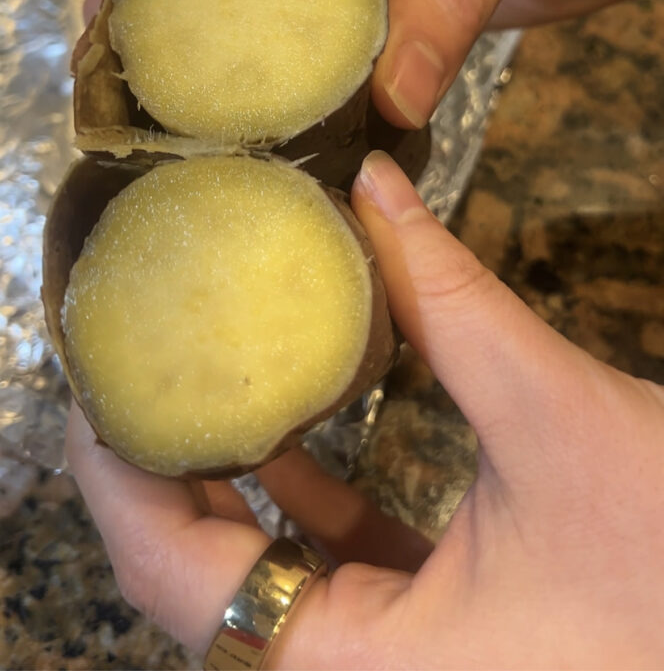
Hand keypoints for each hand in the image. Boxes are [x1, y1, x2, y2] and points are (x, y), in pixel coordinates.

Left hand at [67, 152, 663, 668]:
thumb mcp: (555, 416)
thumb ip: (449, 297)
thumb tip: (372, 185)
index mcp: (362, 670)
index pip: (176, 579)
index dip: (118, 472)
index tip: (95, 373)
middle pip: (203, 577)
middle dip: (160, 462)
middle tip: (136, 354)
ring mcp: (396, 662)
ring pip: (266, 571)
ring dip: (225, 472)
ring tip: (193, 369)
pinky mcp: (431, 632)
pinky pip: (332, 567)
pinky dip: (301, 491)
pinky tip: (289, 414)